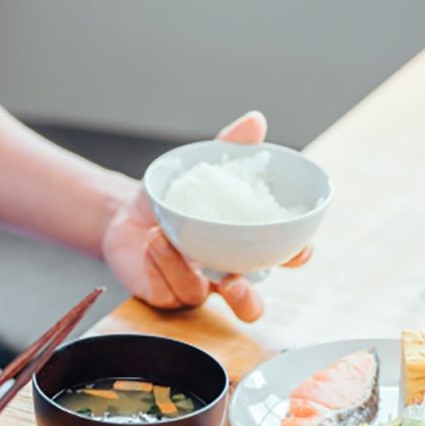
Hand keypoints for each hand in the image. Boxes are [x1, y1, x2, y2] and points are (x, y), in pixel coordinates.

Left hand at [102, 111, 311, 321]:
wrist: (125, 211)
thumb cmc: (173, 197)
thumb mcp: (202, 169)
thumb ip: (230, 148)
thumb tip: (255, 120)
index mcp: (247, 247)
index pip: (283, 258)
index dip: (297, 257)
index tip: (299, 250)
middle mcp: (225, 274)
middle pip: (249, 304)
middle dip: (247, 300)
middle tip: (236, 283)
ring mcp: (195, 288)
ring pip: (199, 295)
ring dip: (181, 266)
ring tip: (162, 237)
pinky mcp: (164, 295)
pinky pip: (167, 290)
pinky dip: (159, 264)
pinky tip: (151, 243)